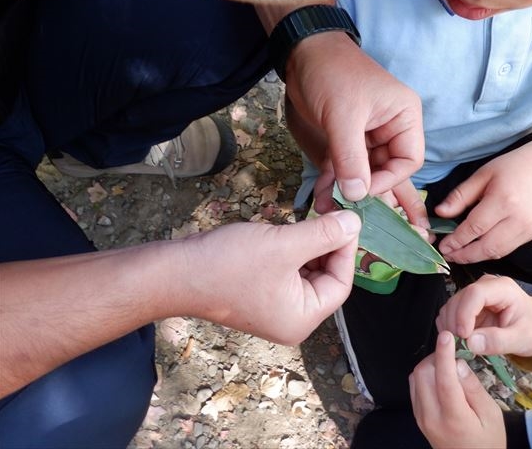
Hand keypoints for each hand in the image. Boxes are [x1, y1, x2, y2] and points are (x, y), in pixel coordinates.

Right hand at [180, 210, 360, 344]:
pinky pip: (288, 271)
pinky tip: (293, 228)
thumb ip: (324, 234)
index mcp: (302, 319)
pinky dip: (294, 250)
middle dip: (329, 244)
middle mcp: (292, 319)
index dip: (347, 249)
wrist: (175, 272)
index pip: (341, 284)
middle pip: (326, 278)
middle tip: (332, 212)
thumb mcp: (284, 245)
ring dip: (312, 244)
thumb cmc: (229, 264)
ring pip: (307, 271)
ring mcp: (274, 307)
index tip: (348, 219)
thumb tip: (356, 223)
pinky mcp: (260, 292)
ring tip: (314, 215)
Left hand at [285, 32, 423, 201]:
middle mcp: (391, 128)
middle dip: (363, 188)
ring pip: (364, 172)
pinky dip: (335, 179)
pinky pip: (347, 166)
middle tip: (342, 205)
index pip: (409, 160)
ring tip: (327, 203)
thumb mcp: (343, 117)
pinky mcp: (348, 140)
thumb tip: (356, 195)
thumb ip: (351, 158)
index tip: (362, 191)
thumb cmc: (332, 74)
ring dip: (346, 188)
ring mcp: (369, 135)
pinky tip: (322, 194)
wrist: (302, 53)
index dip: (388, 180)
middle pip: (386, 170)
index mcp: (404, 117)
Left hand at [409, 331, 505, 448]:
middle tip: (453, 352)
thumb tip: (458, 363)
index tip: (447, 336)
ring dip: (429, 364)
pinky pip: (414, 387)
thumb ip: (473, 388)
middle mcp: (431, 417)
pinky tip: (439, 375)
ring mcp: (421, 417)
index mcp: (453, 418)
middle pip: (423, 374)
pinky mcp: (417, 417)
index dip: (444, 354)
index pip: (443, 379)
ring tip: (448, 364)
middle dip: (437, 357)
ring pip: (415, 378)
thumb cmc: (488, 442)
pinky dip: (424, 375)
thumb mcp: (491, 415)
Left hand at [436, 148, 531, 263]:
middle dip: (464, 255)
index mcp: (503, 200)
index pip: (475, 228)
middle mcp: (518, 218)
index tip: (442, 246)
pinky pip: (507, 249)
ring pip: (497, 252)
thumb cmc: (511, 167)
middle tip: (447, 255)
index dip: (456, 240)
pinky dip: (489, 252)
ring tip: (458, 255)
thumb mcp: (481, 175)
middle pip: (487, 246)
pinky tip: (476, 249)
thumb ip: (460, 196)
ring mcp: (528, 228)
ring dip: (475, 257)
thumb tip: (439, 213)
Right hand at [436, 275, 531, 356]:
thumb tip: (470, 343)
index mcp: (502, 288)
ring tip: (462, 346)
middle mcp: (484, 286)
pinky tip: (459, 341)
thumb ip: (498, 341)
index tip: (464, 336)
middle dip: (455, 324)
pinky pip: (449, 314)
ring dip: (450, 327)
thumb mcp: (523, 339)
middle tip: (461, 347)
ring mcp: (473, 294)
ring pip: (450, 306)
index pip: (475, 294)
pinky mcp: (466, 305)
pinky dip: (449, 328)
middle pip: (459, 299)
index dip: (465, 314)